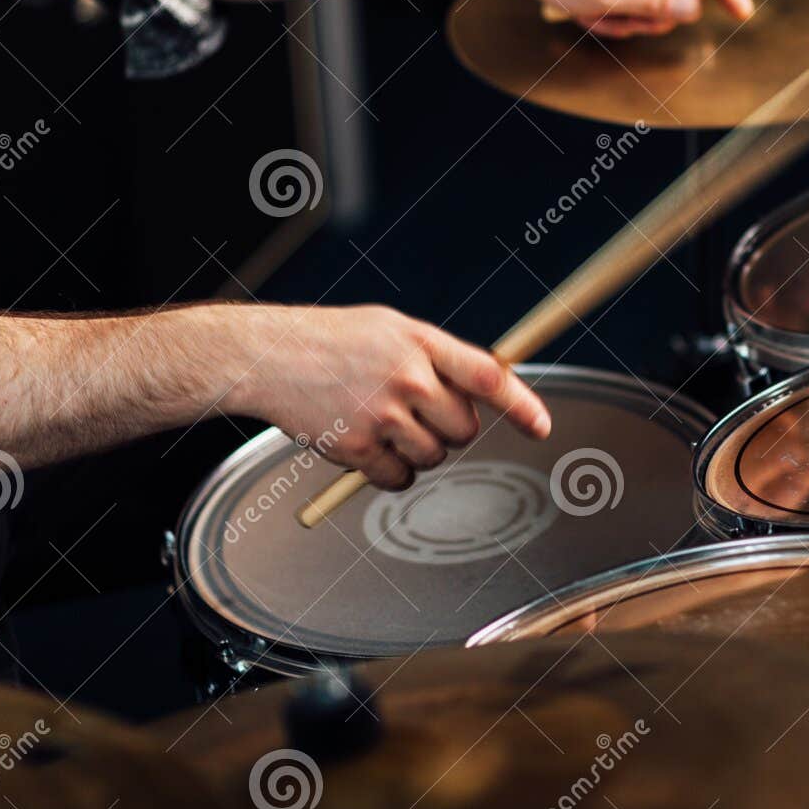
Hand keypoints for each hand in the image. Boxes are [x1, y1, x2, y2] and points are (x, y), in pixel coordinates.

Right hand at [224, 304, 549, 489]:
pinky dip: (391, 472)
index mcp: (421, 342)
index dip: (521, 404)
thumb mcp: (390, 329)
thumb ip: (436, 355)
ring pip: (434, 456)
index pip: (487, 376)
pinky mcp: (358, 447)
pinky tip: (370, 446)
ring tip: (384, 422)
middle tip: (417, 413)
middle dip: (450, 428)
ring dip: (418, 450)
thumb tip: (483, 385)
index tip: (541, 427)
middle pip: (464, 429)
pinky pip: (399, 478)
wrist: (268, 357)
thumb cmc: (331, 341)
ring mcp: (383, 414)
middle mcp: (408, 378)